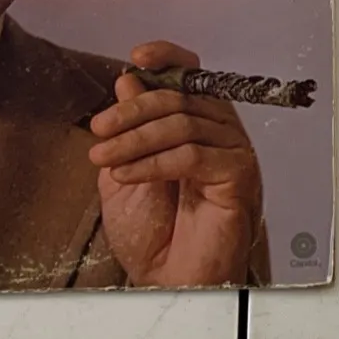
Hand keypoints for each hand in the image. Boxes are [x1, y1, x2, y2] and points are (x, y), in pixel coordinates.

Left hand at [88, 40, 262, 286]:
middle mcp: (220, 130)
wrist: (167, 281)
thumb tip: (128, 80)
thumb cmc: (154, 234)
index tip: (137, 57)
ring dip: (135, 140)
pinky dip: (152, 162)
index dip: (167, 57)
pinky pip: (192, 154)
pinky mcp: (238, 176)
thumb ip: (128, 127)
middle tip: (100, 130)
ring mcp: (232, 152)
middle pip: (179, 95)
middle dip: (132, 110)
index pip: (191, 73)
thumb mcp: (124, 169)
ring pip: (182, 123)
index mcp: (197, 121)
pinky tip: (127, 175)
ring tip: (105, 160)